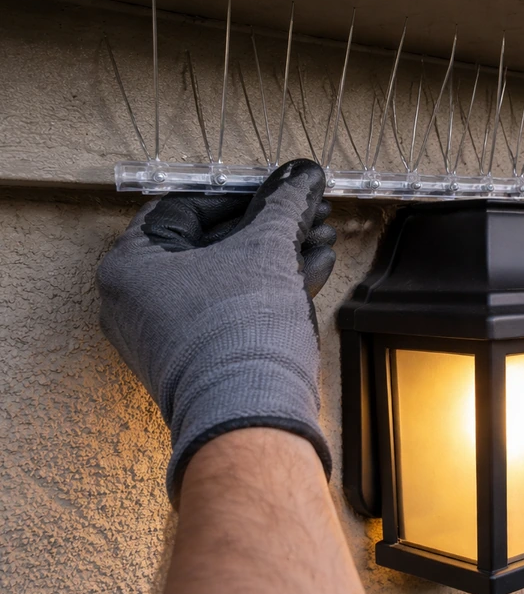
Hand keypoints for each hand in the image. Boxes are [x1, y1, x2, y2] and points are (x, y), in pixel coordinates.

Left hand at [97, 159, 336, 501]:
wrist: (252, 418)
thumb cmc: (239, 335)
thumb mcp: (266, 250)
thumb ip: (284, 204)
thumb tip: (301, 175)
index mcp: (131, 265)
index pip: (186, 205)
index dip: (242, 190)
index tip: (280, 186)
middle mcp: (139, 300)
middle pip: (213, 242)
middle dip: (270, 225)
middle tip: (308, 211)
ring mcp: (169, 333)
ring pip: (229, 276)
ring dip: (278, 254)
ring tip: (322, 238)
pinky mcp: (200, 357)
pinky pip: (233, 306)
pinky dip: (270, 286)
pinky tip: (314, 268)